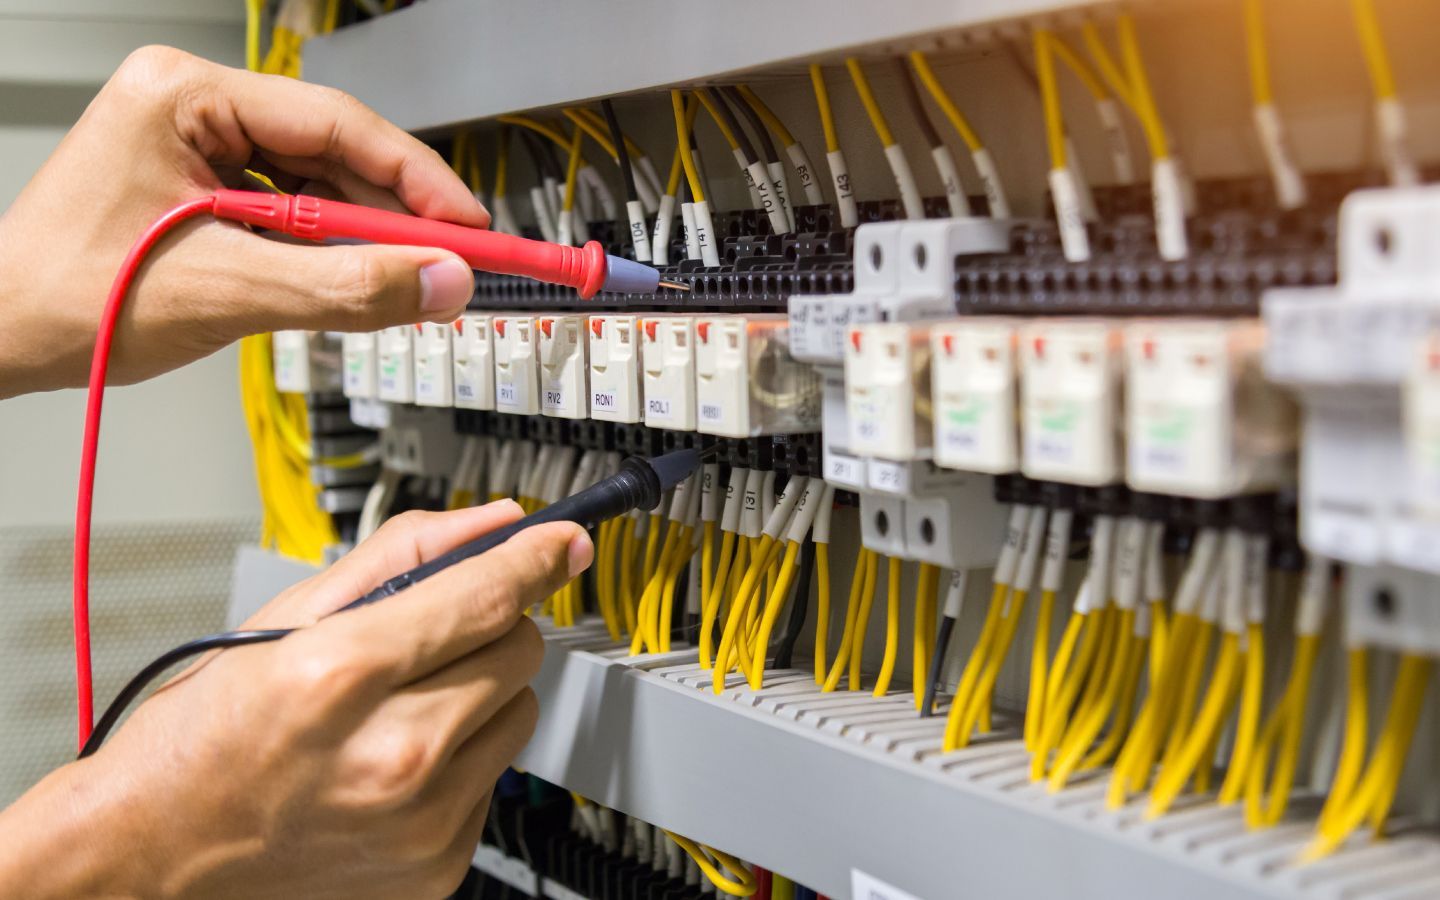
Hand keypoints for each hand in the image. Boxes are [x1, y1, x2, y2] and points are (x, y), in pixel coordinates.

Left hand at [0, 45, 486, 397]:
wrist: (3, 338)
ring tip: (403, 280)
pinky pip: (289, 212)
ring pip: (316, 185)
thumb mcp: (229, 290)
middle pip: (333, 152)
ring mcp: (195, 147)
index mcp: (184, 95)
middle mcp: (192, 108)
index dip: (418, 178)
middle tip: (452, 262)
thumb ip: (347, 288)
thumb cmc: (70, 297)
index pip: (336, 122)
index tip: (470, 224)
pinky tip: (350, 279)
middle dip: (395, 214)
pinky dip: (325, 251)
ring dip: (361, 237)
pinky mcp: (201, 189)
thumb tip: (438, 283)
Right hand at [0, 501, 591, 898]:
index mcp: (343, 676)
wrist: (154, 855)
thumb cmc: (206, 737)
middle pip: (519, 650)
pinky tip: (399, 758)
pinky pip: (497, 775)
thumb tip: (493, 524)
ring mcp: (421, 821)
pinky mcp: (437, 865)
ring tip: (405, 703)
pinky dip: (464, 754)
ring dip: (483, 692)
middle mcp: (393, 755)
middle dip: (490, 626)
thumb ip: (402, 556)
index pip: (486, 595)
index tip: (564, 539)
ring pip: (521, 710)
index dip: (537, 556)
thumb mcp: (286, 617)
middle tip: (431, 636)